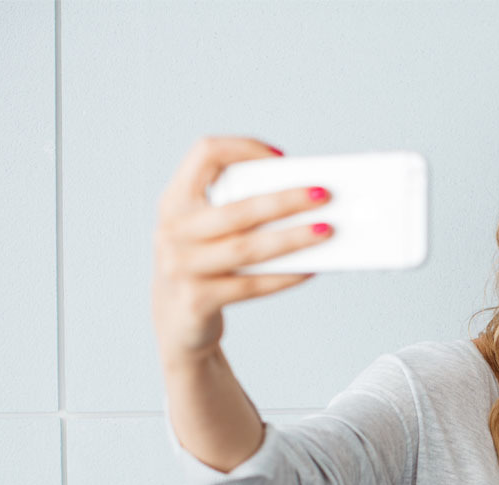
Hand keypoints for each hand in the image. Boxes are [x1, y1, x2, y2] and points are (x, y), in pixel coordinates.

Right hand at [150, 136, 333, 366]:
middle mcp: (171, 230)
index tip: (281, 159)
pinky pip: (250, 285)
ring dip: (292, 238)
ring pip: (247, 248)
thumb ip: (238, 210)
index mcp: (174, 200)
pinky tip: (311, 269)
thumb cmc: (205, 266)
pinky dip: (285, 276)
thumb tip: (305, 199)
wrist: (176, 323)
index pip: (204, 154)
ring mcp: (180, 267)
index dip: (244, 148)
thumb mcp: (207, 231)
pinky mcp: (196, 300)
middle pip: (238, 208)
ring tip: (326, 230)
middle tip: (323, 195)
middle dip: (286, 200)